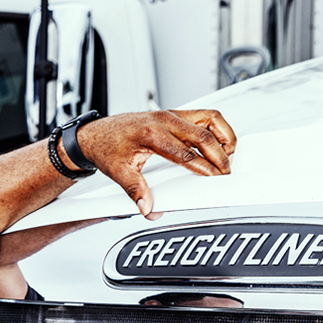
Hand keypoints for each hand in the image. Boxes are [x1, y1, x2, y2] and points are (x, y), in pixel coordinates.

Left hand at [77, 109, 236, 219]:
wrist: (95, 134)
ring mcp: (170, 114)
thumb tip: (147, 208)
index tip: (215, 178)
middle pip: (204, 135)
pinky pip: (204, 116)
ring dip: (224, 135)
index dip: (204, 167)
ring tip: (228, 155)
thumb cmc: (106, 147)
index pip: (186, 153)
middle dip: (220, 155)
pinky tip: (217, 143)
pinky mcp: (174, 114)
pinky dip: (216, 128)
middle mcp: (164, 120)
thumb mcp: (118, 172)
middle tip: (225, 171)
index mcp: (151, 134)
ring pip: (210, 118)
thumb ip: (135, 191)